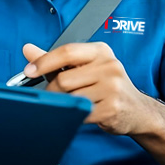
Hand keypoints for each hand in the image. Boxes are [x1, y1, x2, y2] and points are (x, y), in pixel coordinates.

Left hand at [21, 42, 156, 135]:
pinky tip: (83, 112)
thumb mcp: (83, 67)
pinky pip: (80, 112)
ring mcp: (113, 87)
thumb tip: (27, 49)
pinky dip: (75, 114)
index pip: (66, 52)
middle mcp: (110, 66)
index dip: (43, 62)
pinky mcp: (112, 108)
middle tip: (54, 95)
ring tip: (73, 102)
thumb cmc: (105, 86)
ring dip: (64, 103)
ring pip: (71, 97)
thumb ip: (55, 60)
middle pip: (64, 79)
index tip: (29, 71)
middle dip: (53, 90)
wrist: (136, 110)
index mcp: (100, 51)